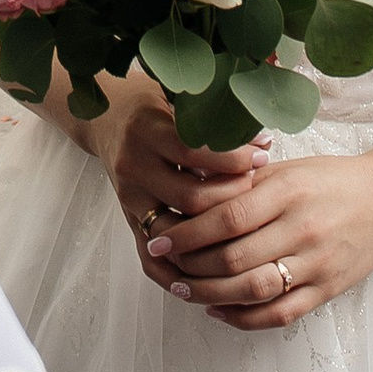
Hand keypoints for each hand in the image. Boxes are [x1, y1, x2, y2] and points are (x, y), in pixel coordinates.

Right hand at [77, 69, 265, 257]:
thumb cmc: (153, 107)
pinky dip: (181, 272)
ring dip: (212, 236)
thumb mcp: (178, 99)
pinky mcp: (128, 221)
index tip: (262, 157)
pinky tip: (211, 270)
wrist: (108, 122)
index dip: (232, 158)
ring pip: (175, 233)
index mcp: (144, 131)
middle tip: (257, 190)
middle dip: (231, 198)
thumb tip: (264, 143)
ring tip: (243, 227)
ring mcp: (128, 199)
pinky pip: (152, 259)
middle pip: (189, 197)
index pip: (192, 151)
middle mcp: (132, 167)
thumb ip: (214, 120)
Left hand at [147, 147, 372, 327]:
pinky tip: (218, 310)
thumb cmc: (330, 180)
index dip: (187, 233)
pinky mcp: (327, 289)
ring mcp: (317, 263)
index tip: (158, 239)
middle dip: (190, 266)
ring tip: (184, 290)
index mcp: (288, 192)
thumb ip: (242, 180)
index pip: (227, 217)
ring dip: (210, 294)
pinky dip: (243, 317)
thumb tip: (187, 186)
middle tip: (164, 266)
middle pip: (234, 257)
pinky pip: (279, 313)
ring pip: (253, 290)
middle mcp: (302, 228)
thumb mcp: (287, 168)